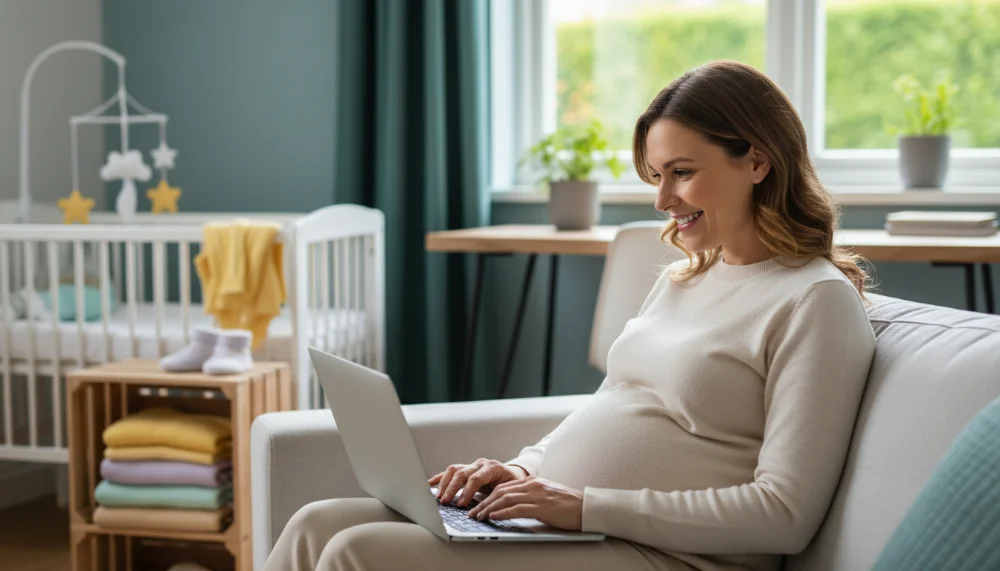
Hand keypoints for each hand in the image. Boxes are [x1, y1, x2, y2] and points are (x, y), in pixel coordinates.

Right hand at [428, 458, 528, 507]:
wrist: (514, 476)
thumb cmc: (513, 485)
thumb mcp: (510, 490)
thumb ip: (498, 497)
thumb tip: (487, 509)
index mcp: (493, 468)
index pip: (476, 478)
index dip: (467, 491)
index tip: (461, 504)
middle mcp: (481, 464)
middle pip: (462, 473)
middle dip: (452, 489)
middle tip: (445, 502)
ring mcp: (472, 465)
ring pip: (454, 470)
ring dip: (445, 484)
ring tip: (439, 497)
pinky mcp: (466, 469)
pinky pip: (451, 471)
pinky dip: (440, 477)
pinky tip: (431, 484)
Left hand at [468, 476, 583, 530]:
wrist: (586, 507)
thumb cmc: (568, 506)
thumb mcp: (545, 497)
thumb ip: (530, 498)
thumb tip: (512, 507)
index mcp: (532, 482)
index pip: (504, 487)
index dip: (488, 496)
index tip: (478, 505)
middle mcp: (532, 485)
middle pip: (501, 492)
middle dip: (484, 503)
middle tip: (473, 513)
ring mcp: (537, 495)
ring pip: (505, 499)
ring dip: (489, 509)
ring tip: (479, 517)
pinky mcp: (541, 506)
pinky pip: (517, 508)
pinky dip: (502, 513)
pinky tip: (493, 517)